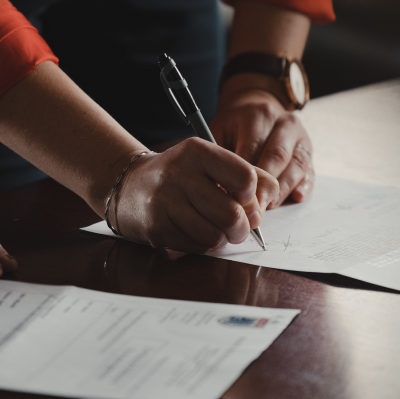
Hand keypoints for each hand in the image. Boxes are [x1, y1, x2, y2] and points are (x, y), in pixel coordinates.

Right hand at [112, 138, 278, 253]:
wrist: (130, 185)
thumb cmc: (181, 175)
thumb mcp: (211, 162)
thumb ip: (247, 174)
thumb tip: (269, 199)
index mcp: (198, 151)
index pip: (245, 178)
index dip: (252, 196)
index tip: (244, 199)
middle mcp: (179, 173)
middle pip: (232, 214)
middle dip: (243, 228)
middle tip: (239, 227)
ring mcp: (164, 202)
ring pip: (215, 236)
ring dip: (223, 239)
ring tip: (217, 229)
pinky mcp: (156, 227)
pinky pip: (196, 247)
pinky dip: (204, 245)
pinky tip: (195, 231)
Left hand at [211, 83, 313, 208]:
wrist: (256, 108)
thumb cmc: (233, 127)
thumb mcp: (219, 132)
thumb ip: (219, 157)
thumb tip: (218, 189)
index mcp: (259, 115)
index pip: (253, 149)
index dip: (244, 177)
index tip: (234, 198)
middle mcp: (284, 123)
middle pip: (277, 157)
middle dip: (265, 186)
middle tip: (252, 209)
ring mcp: (301, 137)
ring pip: (296, 165)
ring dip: (283, 190)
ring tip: (268, 206)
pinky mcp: (309, 151)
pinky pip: (310, 171)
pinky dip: (304, 186)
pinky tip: (295, 197)